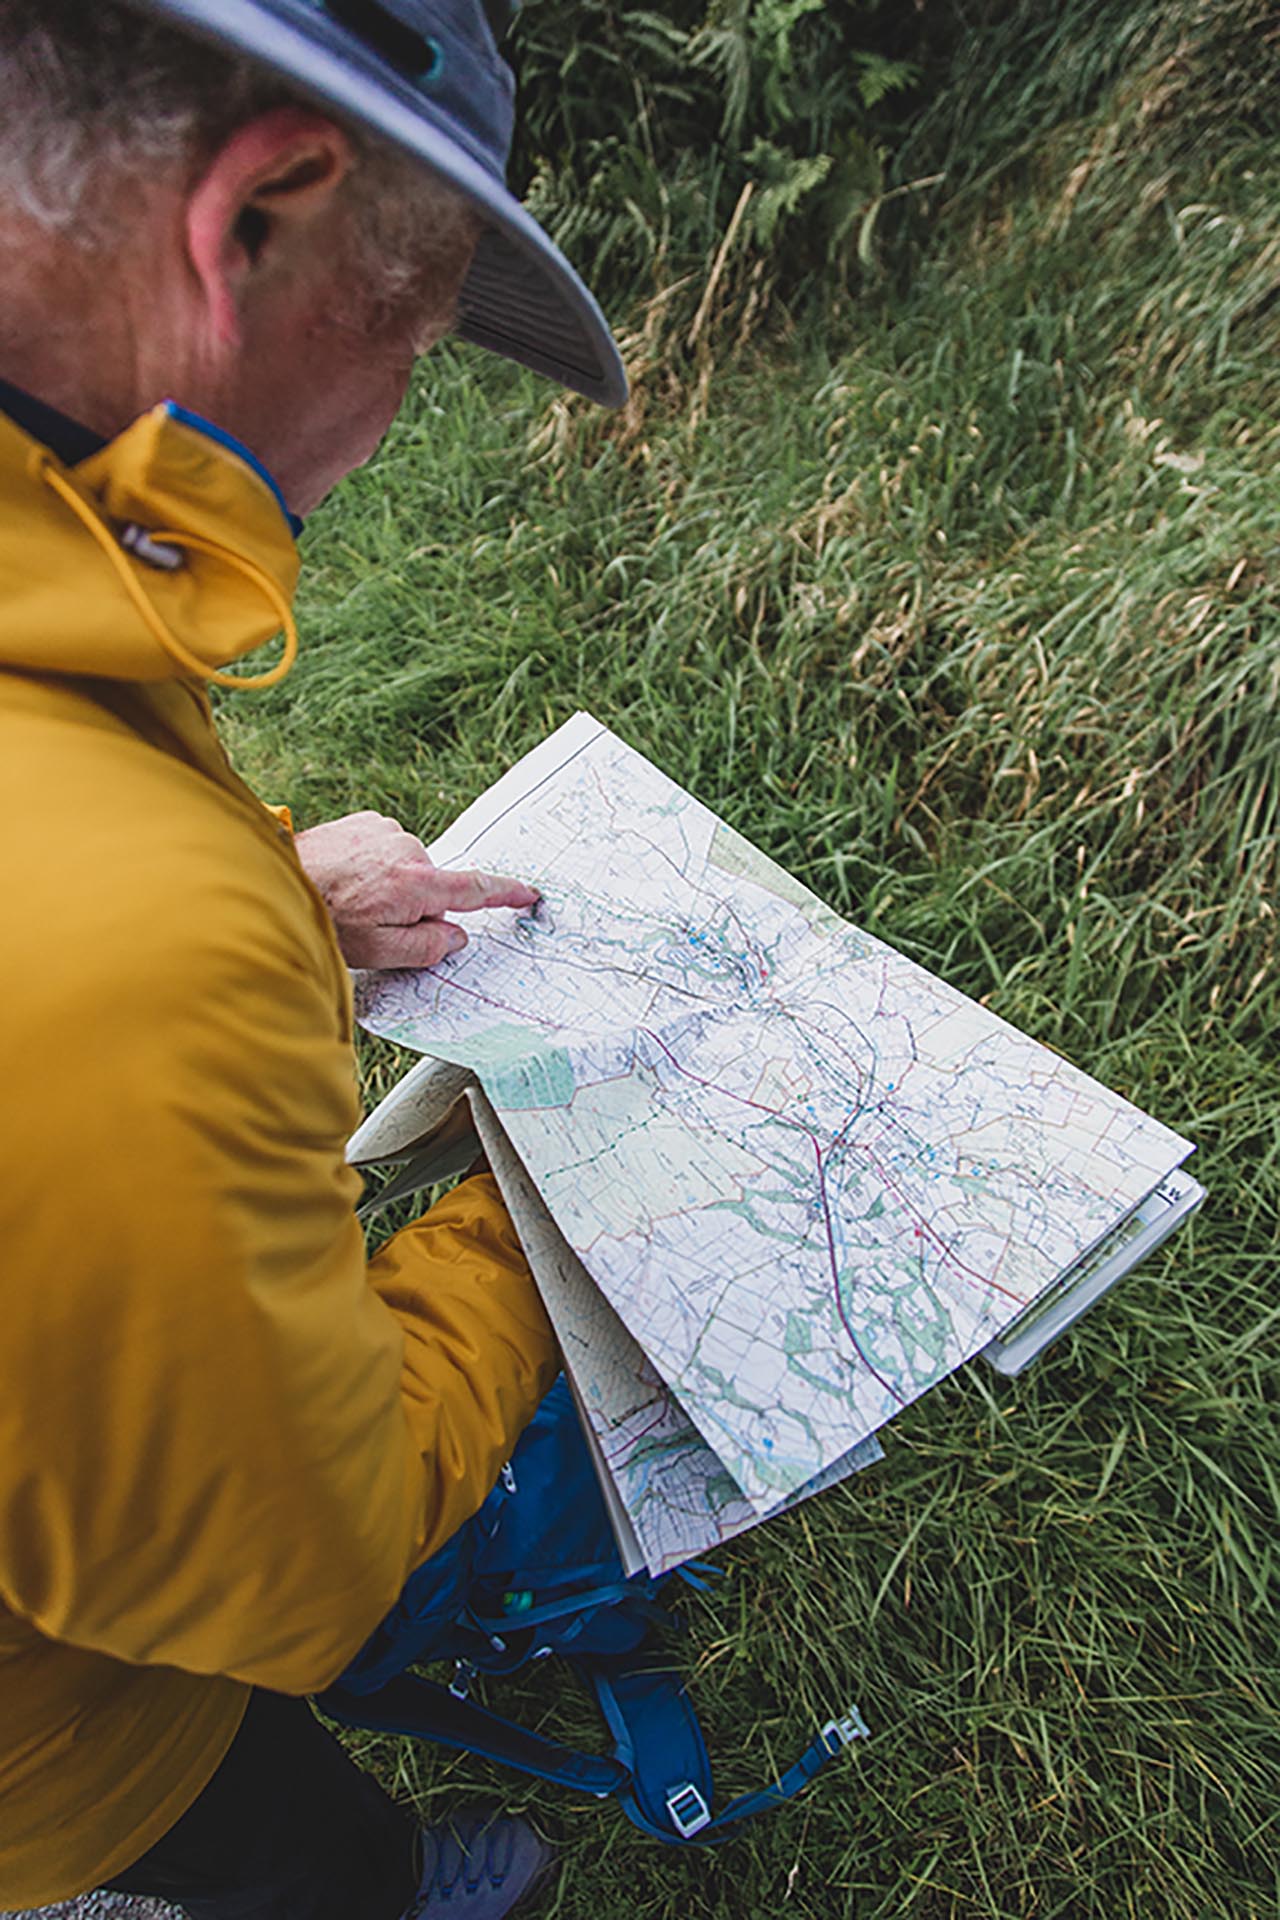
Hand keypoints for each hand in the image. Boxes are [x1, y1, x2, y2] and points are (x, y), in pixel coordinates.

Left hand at [293, 810, 538, 968]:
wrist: (276, 877)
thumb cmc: (323, 918)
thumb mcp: (378, 952)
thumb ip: (426, 947)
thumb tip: (455, 937)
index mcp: (416, 884)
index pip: (474, 889)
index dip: (505, 893)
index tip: (528, 893)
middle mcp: (407, 850)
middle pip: (432, 885)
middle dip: (415, 906)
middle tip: (376, 923)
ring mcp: (385, 831)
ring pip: (406, 867)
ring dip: (391, 884)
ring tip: (352, 897)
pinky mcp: (366, 821)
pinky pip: (385, 848)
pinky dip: (374, 864)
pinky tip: (346, 876)